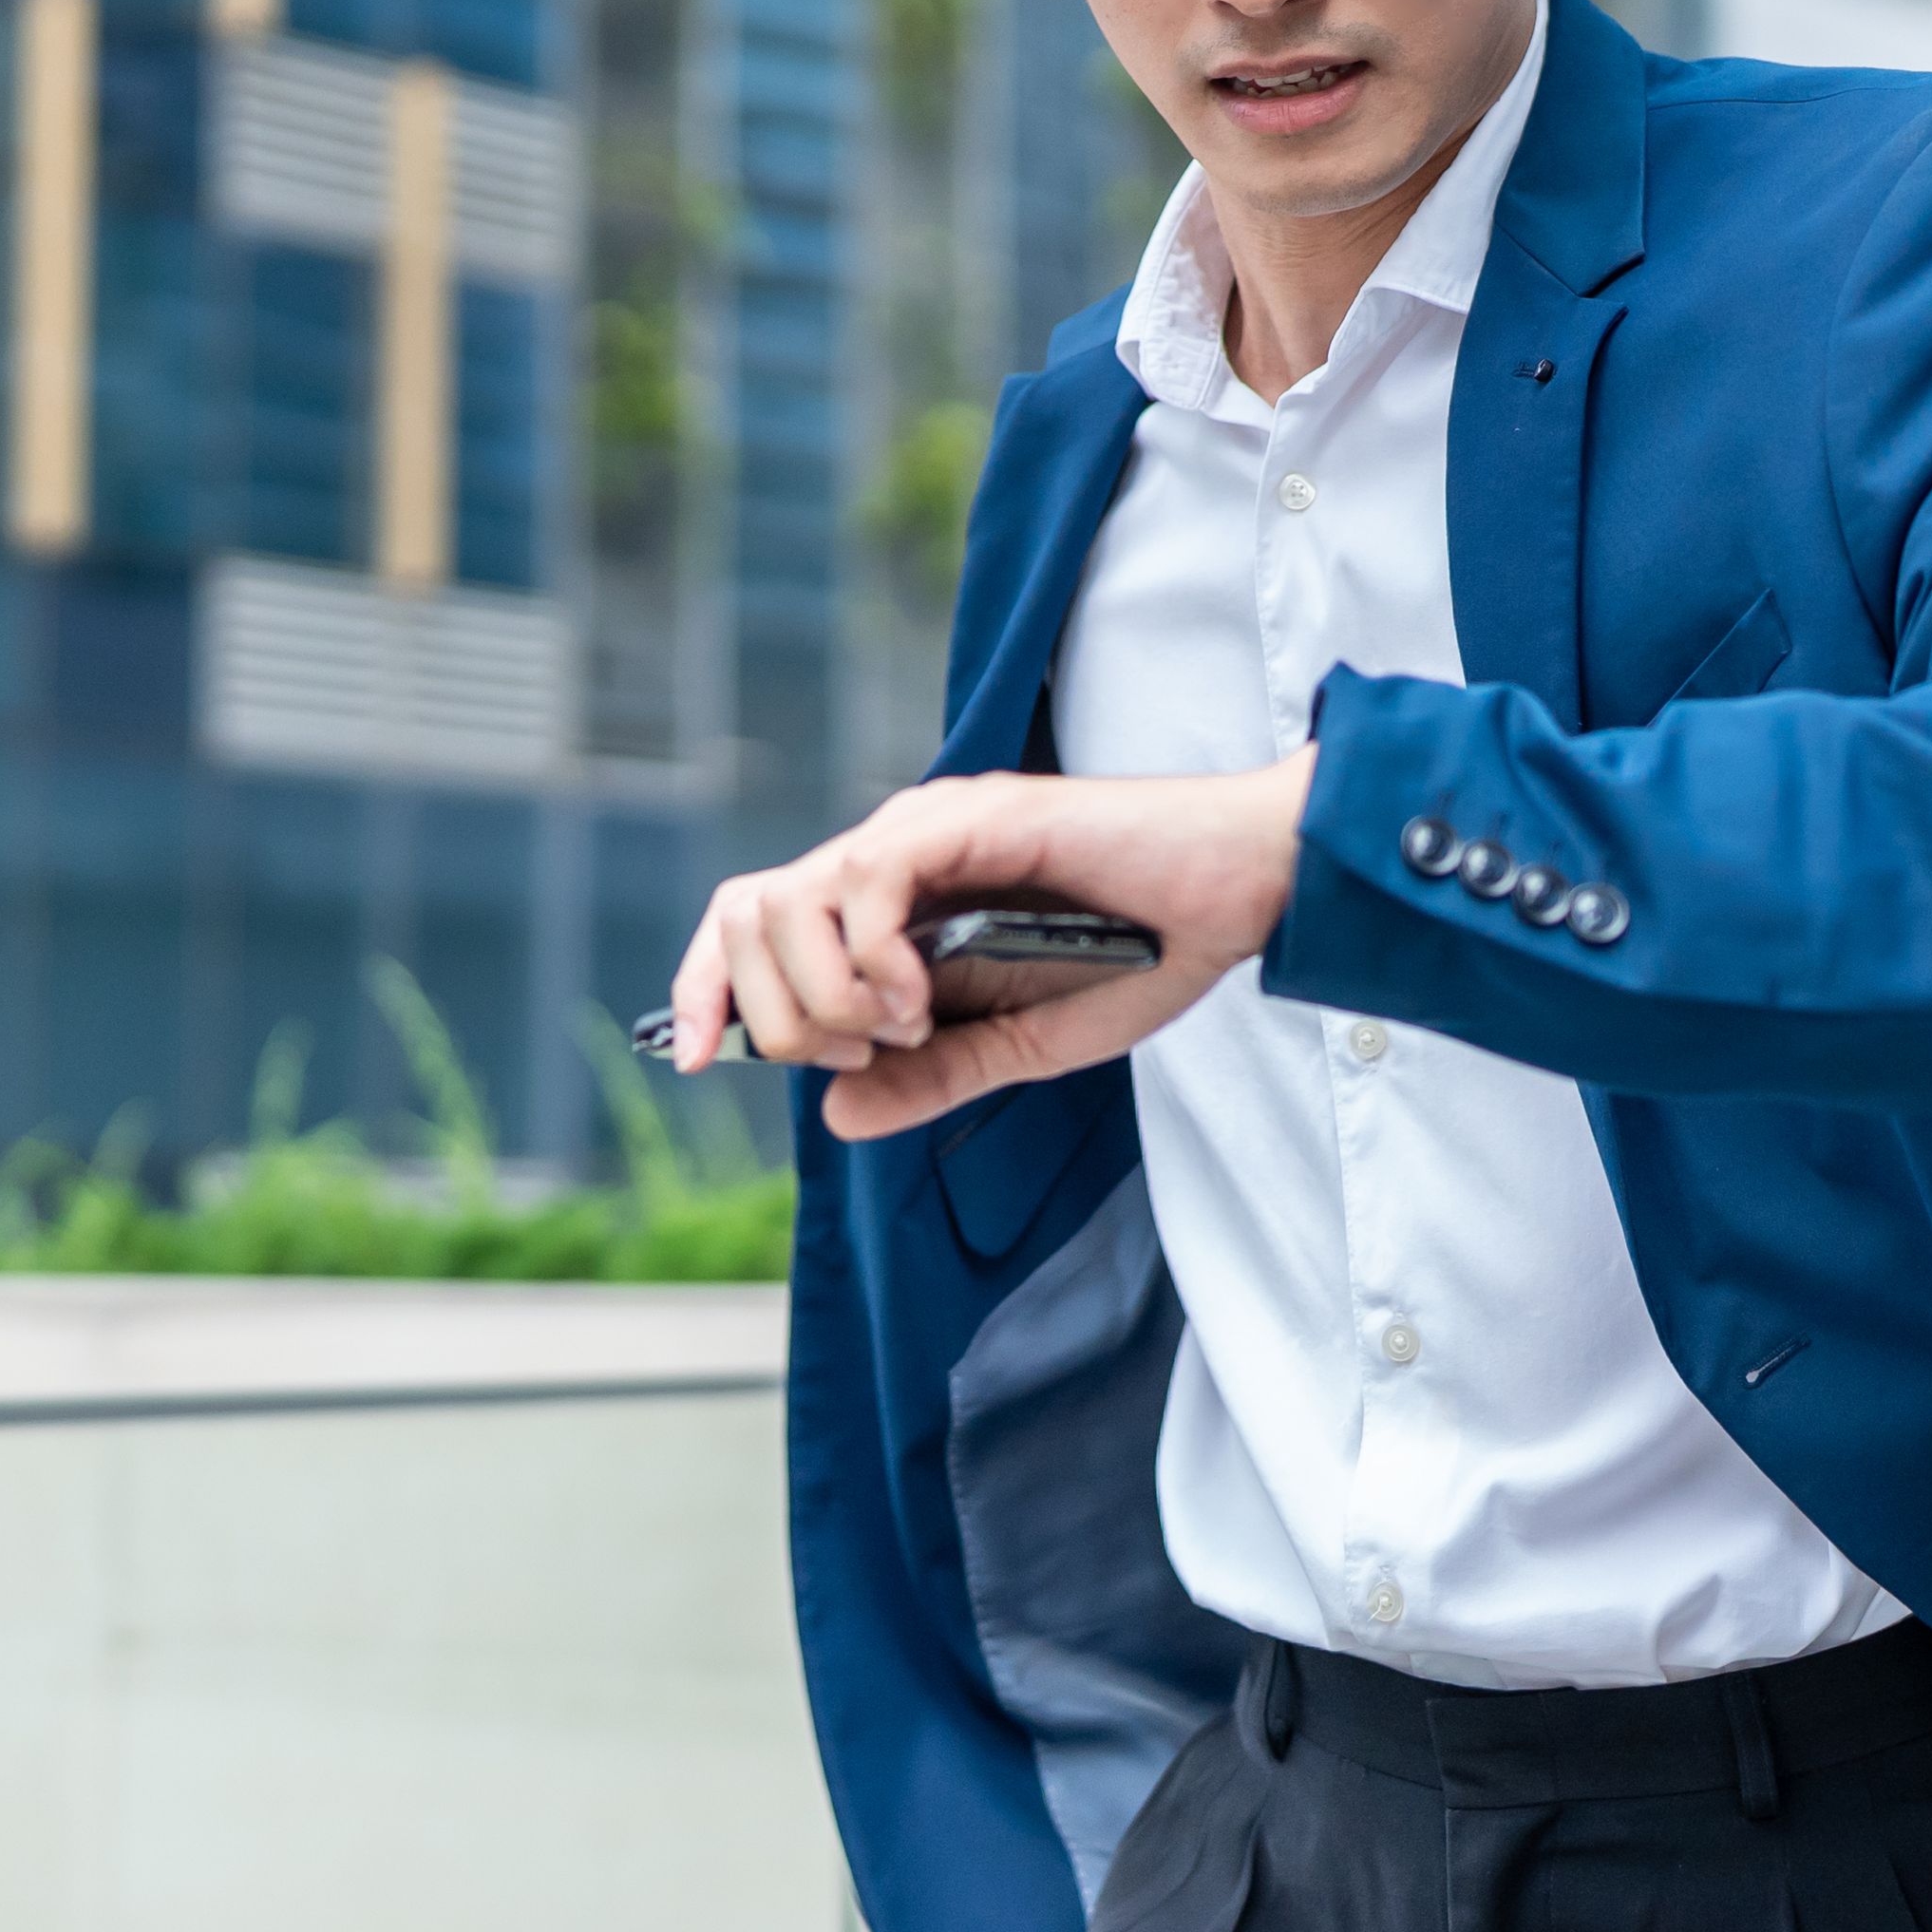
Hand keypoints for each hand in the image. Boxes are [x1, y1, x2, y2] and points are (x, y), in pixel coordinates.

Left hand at [667, 749, 1316, 1141]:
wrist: (1237, 897)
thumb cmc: (1142, 954)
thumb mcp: (1019, 1047)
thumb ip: (930, 1076)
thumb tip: (833, 1114)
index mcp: (890, 899)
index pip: (748, 922)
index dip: (700, 988)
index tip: (694, 1063)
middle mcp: (890, 852)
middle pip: (742, 913)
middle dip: (770, 1012)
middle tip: (855, 1052)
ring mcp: (925, 829)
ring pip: (787, 899)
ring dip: (821, 992)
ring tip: (901, 1028)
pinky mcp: (969, 817)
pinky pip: (866, 881)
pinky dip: (874, 959)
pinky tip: (926, 1000)